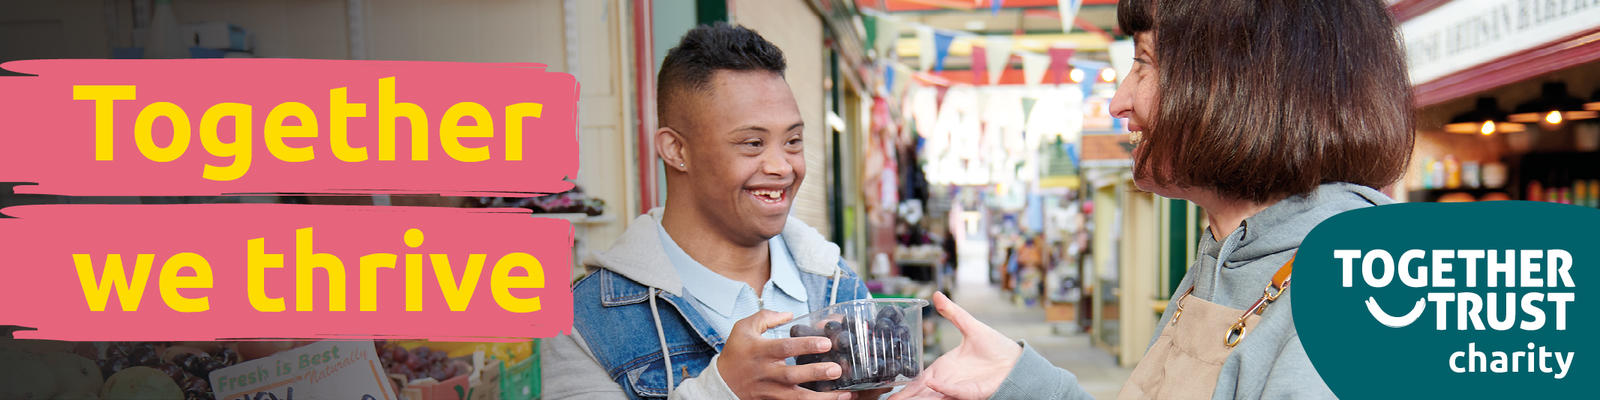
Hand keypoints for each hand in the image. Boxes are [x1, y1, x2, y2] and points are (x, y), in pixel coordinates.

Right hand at [719, 310, 865, 399]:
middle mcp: (766, 372)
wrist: (721, 383)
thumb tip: (789, 314)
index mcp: (760, 351)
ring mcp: (769, 390)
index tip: (826, 342)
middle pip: (793, 375)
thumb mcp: (743, 328)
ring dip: (822, 398)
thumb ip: (766, 317)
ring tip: (844, 394)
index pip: (785, 348)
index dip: (806, 345)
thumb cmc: (735, 353)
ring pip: (797, 398)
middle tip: (837, 369)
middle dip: (816, 373)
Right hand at [889, 292, 1021, 399]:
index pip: (919, 381)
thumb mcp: (970, 326)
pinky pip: (955, 393)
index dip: (905, 387)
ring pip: (933, 398)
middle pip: (921, 393)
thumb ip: (952, 312)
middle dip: (906, 398)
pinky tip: (933, 386)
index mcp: (943, 368)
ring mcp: (958, 389)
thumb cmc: (995, 347)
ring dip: (919, 399)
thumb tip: (937, 294)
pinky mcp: (972, 393)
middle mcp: (947, 381)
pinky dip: (945, 390)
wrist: (1015, 360)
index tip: (890, 394)